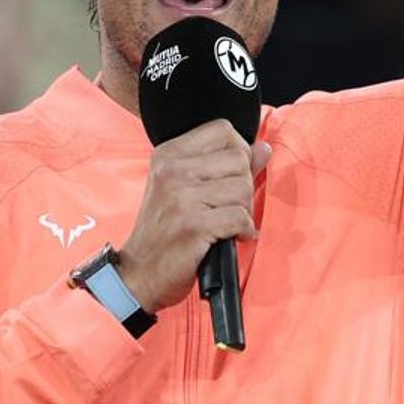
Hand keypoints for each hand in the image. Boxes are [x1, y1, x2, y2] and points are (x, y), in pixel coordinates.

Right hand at [117, 120, 271, 314]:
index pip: (222, 130)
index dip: (238, 152)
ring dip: (243, 211)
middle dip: (243, 186)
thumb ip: (225, 165)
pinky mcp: (193, 225)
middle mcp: (172, 170)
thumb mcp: (185, 189)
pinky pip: (240, 217)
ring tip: (226, 223)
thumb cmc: (163, 232)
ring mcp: (181, 197)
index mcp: (168, 154)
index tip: (230, 177)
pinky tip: (230, 237)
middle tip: (227, 207)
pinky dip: (243, 230)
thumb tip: (264, 148)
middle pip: (238, 159)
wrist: (138, 274)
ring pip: (242, 188)